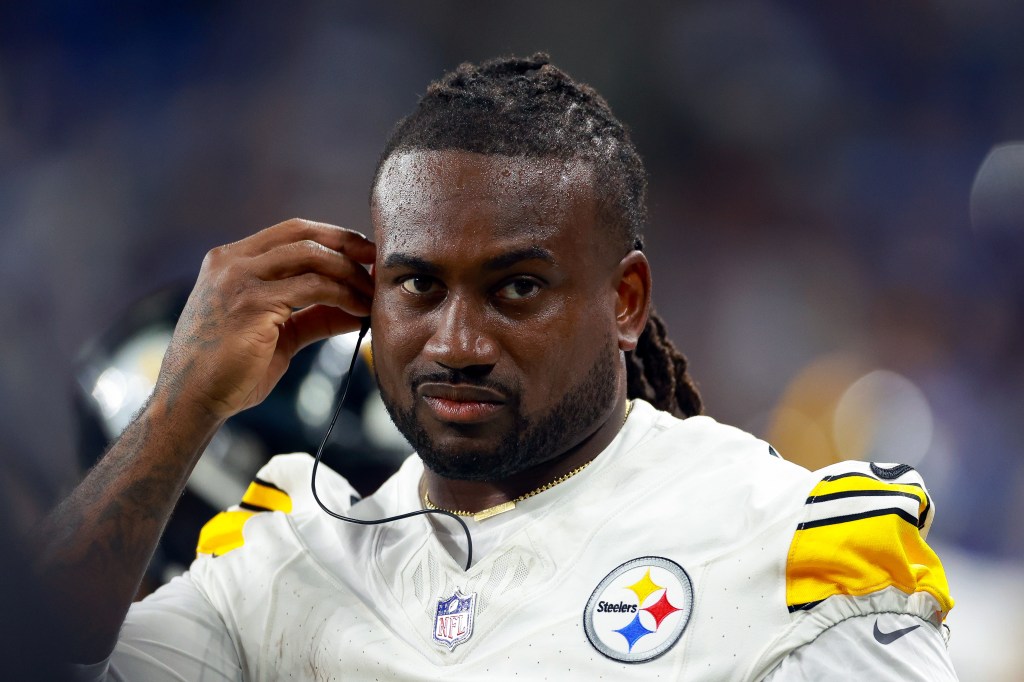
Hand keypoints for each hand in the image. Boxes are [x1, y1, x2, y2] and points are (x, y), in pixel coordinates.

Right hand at [155, 218, 374, 420]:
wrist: (191, 402)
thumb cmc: (230, 371)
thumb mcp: (277, 333)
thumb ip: (312, 314)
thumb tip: (357, 305)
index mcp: (230, 261)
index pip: (292, 232)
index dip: (333, 238)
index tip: (364, 255)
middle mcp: (231, 261)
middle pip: (303, 233)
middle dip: (348, 245)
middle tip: (379, 264)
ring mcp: (239, 279)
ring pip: (312, 256)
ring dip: (350, 273)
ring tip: (372, 294)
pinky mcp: (252, 303)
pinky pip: (313, 287)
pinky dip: (343, 295)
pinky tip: (359, 311)